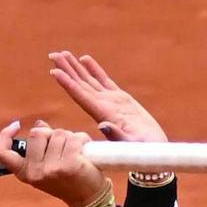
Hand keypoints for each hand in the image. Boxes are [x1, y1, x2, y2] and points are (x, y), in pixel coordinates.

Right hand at [0, 121, 109, 206]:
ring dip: (70, 137)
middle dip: (52, 134)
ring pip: (58, 133)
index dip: (4, 136)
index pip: (2, 153)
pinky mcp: (69, 165)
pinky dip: (82, 139)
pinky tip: (85, 151)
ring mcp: (51, 169)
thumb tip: (40, 125)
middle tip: (62, 148)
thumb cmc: (69, 179)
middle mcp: (35, 172)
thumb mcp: (47, 164)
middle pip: (37, 133)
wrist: (89, 199)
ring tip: (76, 152)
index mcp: (25, 173)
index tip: (15, 126)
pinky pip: (74, 138)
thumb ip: (41, 145)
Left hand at [45, 51, 168, 150]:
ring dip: (75, 68)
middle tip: (53, 55)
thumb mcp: (131, 145)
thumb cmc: (144, 151)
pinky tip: (84, 59)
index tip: (55, 71)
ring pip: (89, 81)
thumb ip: (117, 135)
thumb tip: (103, 126)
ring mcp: (110, 102)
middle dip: (67, 69)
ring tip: (63, 53)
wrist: (153, 153)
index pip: (81, 96)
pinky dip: (94, 69)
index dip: (68, 84)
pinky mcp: (120, 99)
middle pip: (80, 85)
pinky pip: (103, 80)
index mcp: (103, 115)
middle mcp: (102, 107)